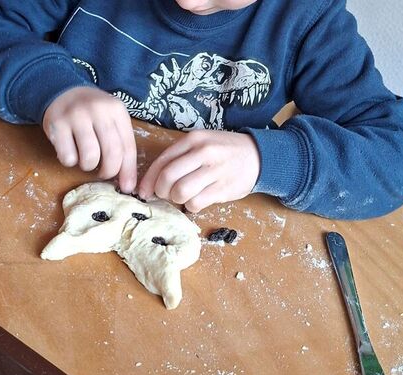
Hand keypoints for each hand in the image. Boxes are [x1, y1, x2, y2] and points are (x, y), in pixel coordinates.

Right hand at [42, 86, 136, 192]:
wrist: (63, 91)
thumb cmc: (91, 113)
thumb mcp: (111, 120)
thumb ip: (120, 145)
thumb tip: (127, 183)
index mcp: (116, 110)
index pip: (128, 146)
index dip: (128, 171)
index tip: (127, 187)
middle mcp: (98, 110)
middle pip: (112, 153)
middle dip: (109, 171)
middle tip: (103, 174)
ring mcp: (76, 115)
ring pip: (90, 157)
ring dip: (88, 166)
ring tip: (85, 158)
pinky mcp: (57, 123)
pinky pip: (68, 157)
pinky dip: (70, 161)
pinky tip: (70, 151)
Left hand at [138, 130, 259, 212]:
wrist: (258, 156)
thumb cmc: (224, 152)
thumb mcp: (202, 144)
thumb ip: (180, 157)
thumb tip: (153, 180)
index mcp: (194, 139)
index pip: (162, 161)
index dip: (149, 179)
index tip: (143, 191)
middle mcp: (204, 152)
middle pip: (168, 177)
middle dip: (161, 191)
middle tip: (165, 194)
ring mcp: (215, 170)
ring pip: (181, 192)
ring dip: (176, 199)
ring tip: (183, 197)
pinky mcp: (223, 188)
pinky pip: (196, 203)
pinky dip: (191, 206)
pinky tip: (197, 201)